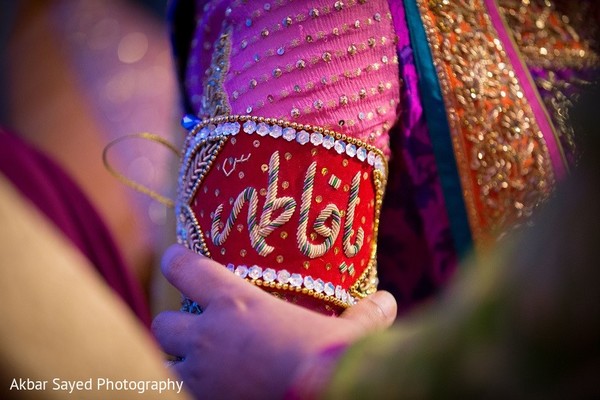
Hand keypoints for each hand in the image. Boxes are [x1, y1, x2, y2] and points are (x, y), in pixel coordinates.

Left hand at [152, 245, 396, 398]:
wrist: (320, 399)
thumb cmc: (333, 358)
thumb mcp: (352, 334)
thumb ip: (366, 316)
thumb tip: (387, 301)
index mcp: (237, 304)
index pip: (187, 270)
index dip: (176, 262)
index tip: (174, 259)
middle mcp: (209, 336)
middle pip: (163, 323)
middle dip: (173, 326)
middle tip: (194, 330)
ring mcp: (201, 376)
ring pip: (164, 363)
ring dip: (177, 362)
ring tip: (197, 365)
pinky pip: (180, 394)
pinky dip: (189, 390)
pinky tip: (210, 389)